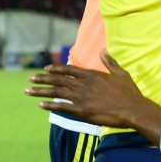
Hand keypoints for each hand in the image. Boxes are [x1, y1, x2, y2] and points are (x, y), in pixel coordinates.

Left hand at [25, 50, 160, 143]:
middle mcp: (84, 85)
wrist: (132, 109)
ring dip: (41, 91)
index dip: (56, 69)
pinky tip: (41, 105)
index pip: (69, 70)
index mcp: (92, 75)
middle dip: (43, 78)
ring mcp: (81, 98)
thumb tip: (103, 50)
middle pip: (59, 80)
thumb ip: (109, 62)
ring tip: (28, 90)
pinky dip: (50, 106)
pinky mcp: (81, 111)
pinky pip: (62, 107)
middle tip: (31, 78)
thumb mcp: (120, 73)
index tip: (45, 68)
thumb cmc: (128, 91)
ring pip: (56, 92)